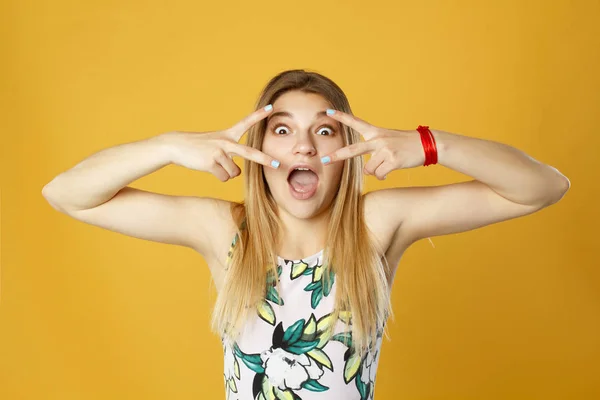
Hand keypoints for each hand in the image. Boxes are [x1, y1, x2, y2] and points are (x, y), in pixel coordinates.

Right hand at [160, 105, 279, 181]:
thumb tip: (236, 172)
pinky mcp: (211, 162)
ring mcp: (219, 152)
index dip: (258, 115)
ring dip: (226, 172)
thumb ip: (230, 154)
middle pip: (250, 153)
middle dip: (265, 160)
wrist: (175, 146)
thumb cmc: (198, 147)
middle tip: (278, 165)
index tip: (271, 108)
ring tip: (214, 164)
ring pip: (234, 172)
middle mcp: (226, 142)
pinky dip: (218, 176)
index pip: (246, 123)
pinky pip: (224, 177)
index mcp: (227, 135)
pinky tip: (208, 168)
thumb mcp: (215, 144)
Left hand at [321, 110, 424, 179]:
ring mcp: (385, 150)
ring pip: (369, 169)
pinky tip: (390, 170)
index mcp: (376, 132)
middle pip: (353, 150)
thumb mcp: (388, 139)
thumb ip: (374, 150)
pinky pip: (379, 174)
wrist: (427, 144)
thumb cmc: (405, 144)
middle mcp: (378, 139)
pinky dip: (383, 176)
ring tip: (386, 166)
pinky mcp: (393, 160)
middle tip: (324, 160)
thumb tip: (368, 171)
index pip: (356, 122)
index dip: (341, 117)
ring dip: (376, 171)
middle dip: (338, 156)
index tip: (328, 112)